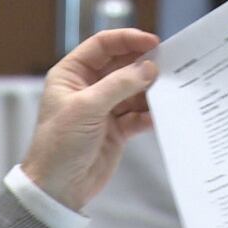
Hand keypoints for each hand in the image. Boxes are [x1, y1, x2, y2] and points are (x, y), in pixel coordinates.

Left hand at [21, 28, 158, 210]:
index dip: (127, 40)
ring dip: (150, 90)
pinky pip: (138, 114)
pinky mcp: (116, 129)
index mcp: (72, 74)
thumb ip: (119, 85)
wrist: (57, 188)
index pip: (102, 46)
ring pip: (134, 90)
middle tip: (169, 65)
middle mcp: (88, 87)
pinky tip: (161, 115)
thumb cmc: (59, 144)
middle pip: (122, 65)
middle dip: (144, 65)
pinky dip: (150, 114)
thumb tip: (148, 68)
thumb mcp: (87, 108)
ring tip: (169, 90)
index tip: (153, 42)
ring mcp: (104, 108)